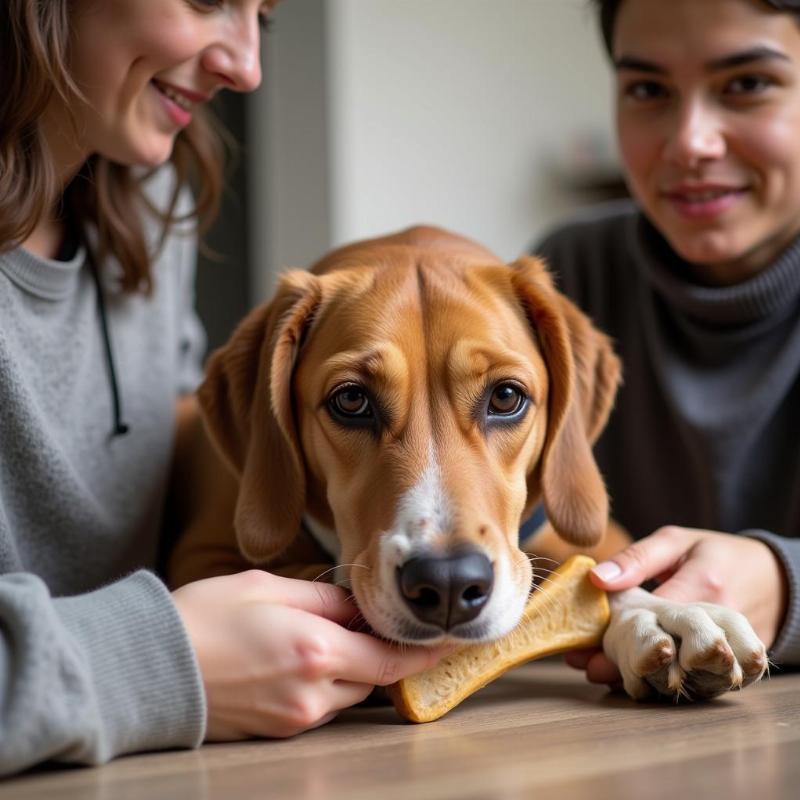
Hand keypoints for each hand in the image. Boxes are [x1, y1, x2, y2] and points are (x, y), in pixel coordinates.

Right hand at [173, 570, 446, 739]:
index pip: (390, 660)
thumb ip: (324, 598)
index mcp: (316, 651)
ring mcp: (293, 717)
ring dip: (347, 669)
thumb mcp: (269, 588)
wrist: (151, 665)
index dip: (423, 653)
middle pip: (371, 679)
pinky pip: (318, 707)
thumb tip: (359, 605)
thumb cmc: (207, 616)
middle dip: (374, 652)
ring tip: (317, 637)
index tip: (448, 642)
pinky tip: (294, 659)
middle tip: (362, 623)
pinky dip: (322, 684)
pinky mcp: (276, 730)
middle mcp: (312, 692)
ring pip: (346, 695)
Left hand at [565, 526, 787, 686]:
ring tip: (598, 673)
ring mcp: (727, 650)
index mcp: (702, 588)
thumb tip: (597, 577)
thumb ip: (637, 559)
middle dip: (622, 662)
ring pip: (676, 673)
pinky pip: (691, 679)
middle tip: (584, 665)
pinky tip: (632, 679)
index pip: (652, 619)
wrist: (776, 578)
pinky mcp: (730, 665)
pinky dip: (662, 678)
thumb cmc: (716, 553)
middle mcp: (717, 626)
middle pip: (663, 654)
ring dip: (639, 676)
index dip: (614, 633)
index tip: (581, 643)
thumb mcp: (677, 542)